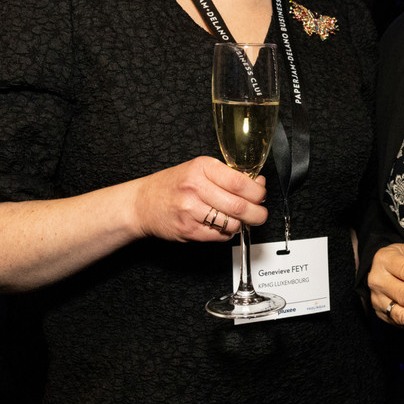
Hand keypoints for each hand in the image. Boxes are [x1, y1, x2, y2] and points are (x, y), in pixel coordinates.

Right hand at [132, 156, 267, 242]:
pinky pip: (220, 236)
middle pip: (240, 206)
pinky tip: (222, 226)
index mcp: (202, 168)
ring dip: (241, 224)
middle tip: (260, 214)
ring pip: (232, 223)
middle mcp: (196, 188)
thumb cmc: (172, 185)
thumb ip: (227, 176)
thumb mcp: (198, 170)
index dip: (258, 191)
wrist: (142, 203)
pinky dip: (227, 233)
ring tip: (238, 219)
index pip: (240, 182)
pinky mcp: (188, 230)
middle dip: (257, 213)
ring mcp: (191, 210)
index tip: (261, 194)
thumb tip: (257, 183)